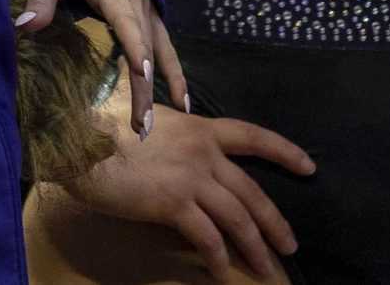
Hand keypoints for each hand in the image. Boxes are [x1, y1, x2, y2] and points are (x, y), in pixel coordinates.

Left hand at [23, 0, 186, 141]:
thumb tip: (25, 26)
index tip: (141, 74)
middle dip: (144, 87)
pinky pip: (166, 46)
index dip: (134, 45)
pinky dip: (174, 73)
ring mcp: (148, 7)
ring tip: (154, 123)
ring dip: (161, 87)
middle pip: (144, 46)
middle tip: (140, 125)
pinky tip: (183, 101)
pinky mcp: (152, 14)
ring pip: (159, 50)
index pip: (125, 19)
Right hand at [56, 108, 312, 281]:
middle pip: (252, 191)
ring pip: (238, 217)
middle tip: (290, 245)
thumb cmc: (103, 123)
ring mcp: (191, 179)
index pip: (253, 136)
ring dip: (256, 246)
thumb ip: (172, 141)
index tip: (310, 167)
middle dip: (275, 221)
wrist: (79, 134)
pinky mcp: (173, 204)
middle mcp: (204, 153)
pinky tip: (222, 271)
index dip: (285, 152)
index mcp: (199, 127)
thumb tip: (179, 164)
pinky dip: (218, 256)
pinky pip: (207, 237)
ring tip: (268, 268)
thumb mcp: (147, 121)